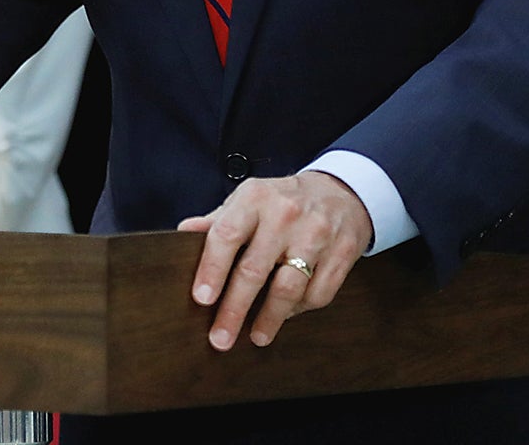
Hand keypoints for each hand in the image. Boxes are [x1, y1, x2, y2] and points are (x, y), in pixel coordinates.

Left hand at [178, 169, 372, 350]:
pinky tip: (287, 314)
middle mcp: (285, 214)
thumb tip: (184, 234)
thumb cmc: (283, 201)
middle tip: (220, 337)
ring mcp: (317, 234)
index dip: (212, 269)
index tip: (202, 299)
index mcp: (255, 198)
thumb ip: (219, 220)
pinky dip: (300, 310)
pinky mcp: (343, 253)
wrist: (340, 192)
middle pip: (254, 269)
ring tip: (256, 336)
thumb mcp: (249, 199)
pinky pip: (318, 294)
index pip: (227, 234)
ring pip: (288, 288)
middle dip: (234, 309)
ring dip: (269, 318)